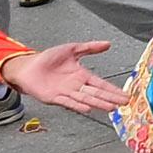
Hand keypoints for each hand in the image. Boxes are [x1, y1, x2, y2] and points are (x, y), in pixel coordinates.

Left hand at [3, 36, 123, 116]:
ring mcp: (66, 93)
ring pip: (86, 99)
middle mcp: (76, 86)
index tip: (125, 95)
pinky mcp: (54, 98)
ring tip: (111, 107)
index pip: (101, 84)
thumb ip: (90, 47)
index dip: (113, 89)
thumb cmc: (47, 59)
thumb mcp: (72, 49)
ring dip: (99, 103)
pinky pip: (69, 102)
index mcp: (81, 76)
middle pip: (97, 93)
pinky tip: (88, 108)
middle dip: (111, 98)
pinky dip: (78, 106)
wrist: (27, 66)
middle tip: (124, 104)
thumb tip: (107, 44)